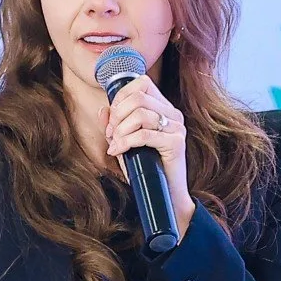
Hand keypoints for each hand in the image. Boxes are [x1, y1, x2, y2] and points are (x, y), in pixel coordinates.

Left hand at [101, 75, 195, 232]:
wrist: (166, 197)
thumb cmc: (146, 169)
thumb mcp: (125, 143)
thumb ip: (114, 125)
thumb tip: (103, 109)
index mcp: (164, 109)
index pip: (142, 84)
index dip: (120, 98)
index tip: (112, 120)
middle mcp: (173, 114)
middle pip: (138, 97)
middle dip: (117, 115)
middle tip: (111, 135)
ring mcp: (177, 128)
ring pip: (140, 114)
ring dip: (121, 130)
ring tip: (116, 145)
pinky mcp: (176, 143)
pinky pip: (144, 134)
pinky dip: (126, 142)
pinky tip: (118, 152)